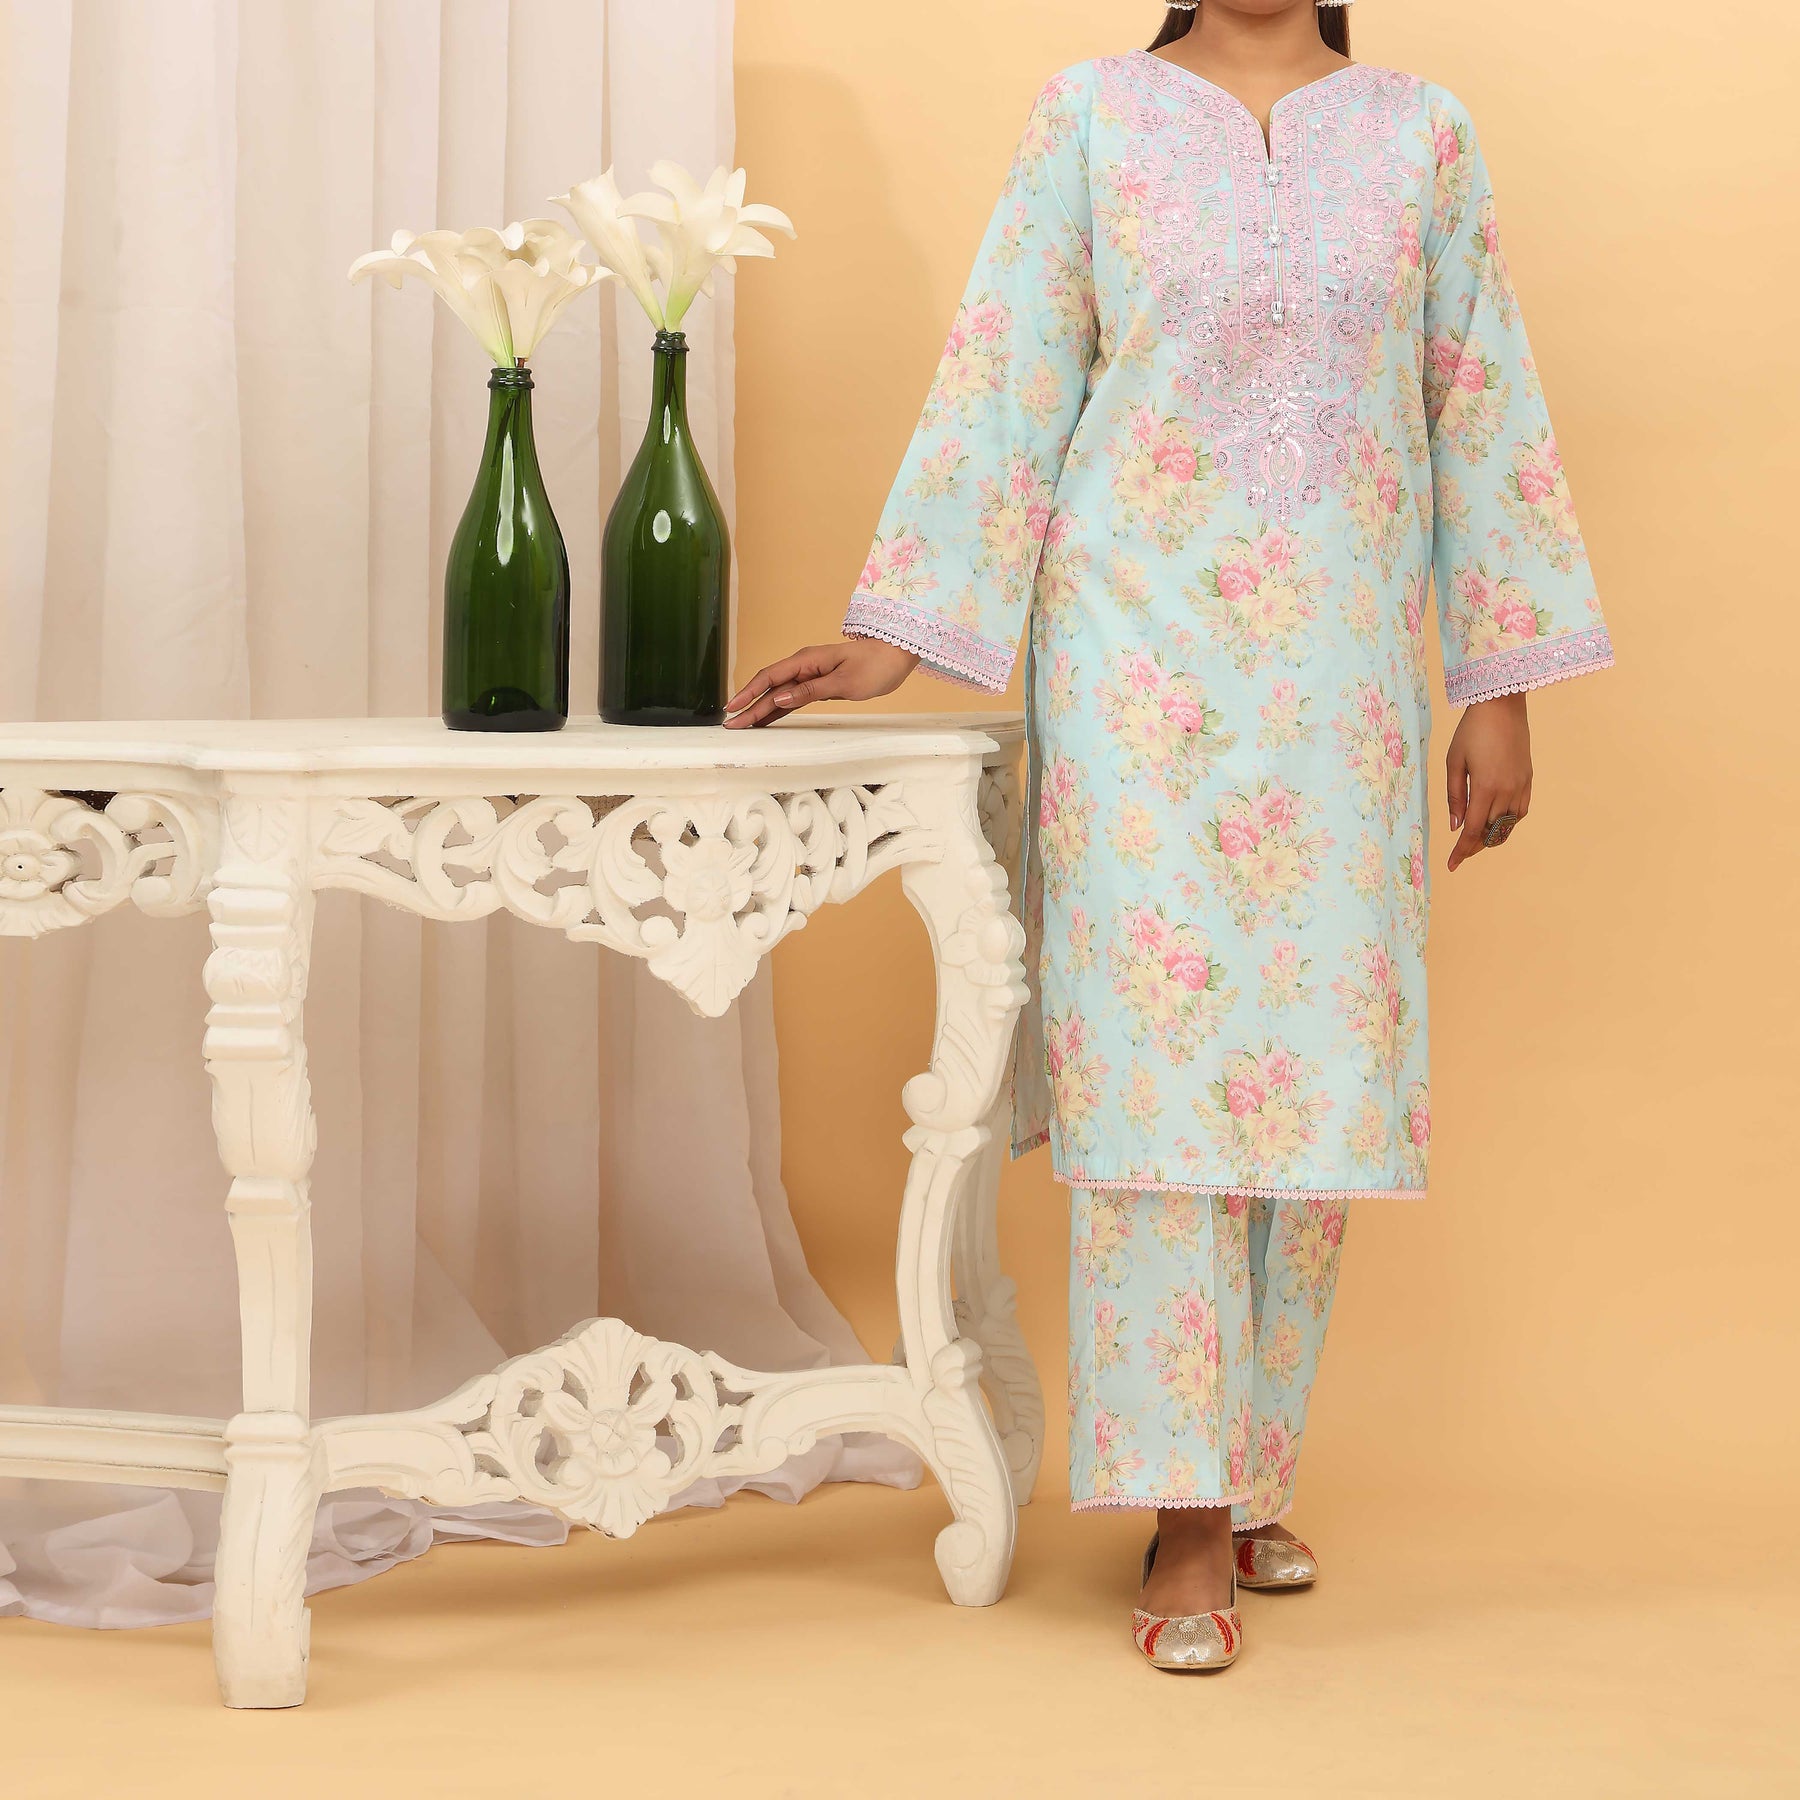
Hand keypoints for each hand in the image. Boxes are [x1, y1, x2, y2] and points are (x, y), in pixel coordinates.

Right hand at [724, 639, 919, 727]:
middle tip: (731, 725)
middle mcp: (804, 666)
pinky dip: (779, 709)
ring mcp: (810, 675)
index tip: (732, 708)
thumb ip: (811, 691)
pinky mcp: (818, 684)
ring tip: (742, 726)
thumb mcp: (845, 682)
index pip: (770, 677)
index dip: (748, 693)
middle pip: (770, 687)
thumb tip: (780, 697)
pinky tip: (766, 719)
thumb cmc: (875, 666)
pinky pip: (793, 698)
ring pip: (779, 694)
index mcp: (807, 661)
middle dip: (749, 706)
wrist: (895, 655)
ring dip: (760, 709)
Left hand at [1445, 692, 1531, 871]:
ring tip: (1477, 840)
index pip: (1473, 831)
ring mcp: (1521, 786)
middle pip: (1491, 832)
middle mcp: (1507, 791)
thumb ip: (1454, 796)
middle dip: (1475, 846)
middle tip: (1460, 854)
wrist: (1502, 706)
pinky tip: (1498, 822)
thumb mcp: (1454, 762)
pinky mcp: (1528, 779)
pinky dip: (1509, 822)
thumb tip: (1455, 825)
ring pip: (1509, 825)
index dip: (1462, 851)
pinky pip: (1521, 811)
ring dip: (1493, 836)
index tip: (1452, 866)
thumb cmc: (1472, 731)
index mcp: (1486, 788)